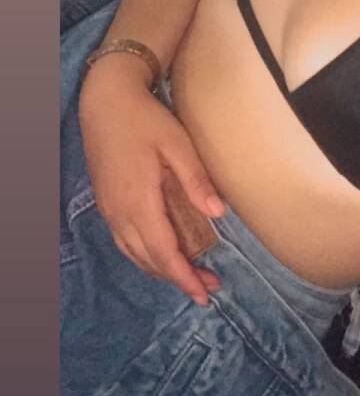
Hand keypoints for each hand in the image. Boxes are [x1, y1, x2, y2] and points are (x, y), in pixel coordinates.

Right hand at [79, 66, 225, 304]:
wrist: (104, 101)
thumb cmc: (145, 119)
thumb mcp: (178, 144)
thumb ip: (196, 181)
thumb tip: (219, 215)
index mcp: (139, 202)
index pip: (163, 253)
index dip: (184, 277)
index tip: (204, 294)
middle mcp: (119, 213)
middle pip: (149, 260)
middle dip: (178, 278)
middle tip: (208, 286)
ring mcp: (109, 210)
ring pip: (134, 254)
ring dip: (161, 269)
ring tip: (189, 275)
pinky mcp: (106, 203)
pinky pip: (125, 242)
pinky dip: (145, 255)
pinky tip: (160, 253)